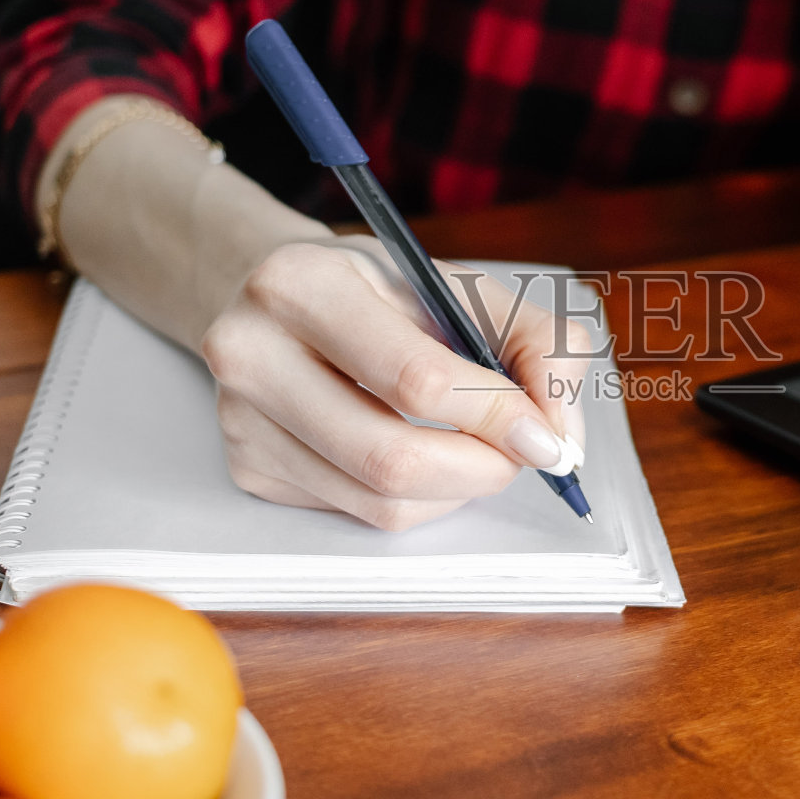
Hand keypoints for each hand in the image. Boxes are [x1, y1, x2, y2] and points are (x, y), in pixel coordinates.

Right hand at [200, 236, 588, 529]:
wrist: (280, 299)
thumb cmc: (380, 293)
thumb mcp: (459, 287)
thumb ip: (535, 342)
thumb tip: (559, 437)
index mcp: (301, 285)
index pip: (415, 378)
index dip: (495, 416)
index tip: (546, 437)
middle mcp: (250, 352)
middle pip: (391, 458)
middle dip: (481, 469)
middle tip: (520, 455)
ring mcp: (240, 419)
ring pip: (378, 502)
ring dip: (455, 490)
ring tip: (476, 450)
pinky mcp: (247, 467)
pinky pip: (357, 513)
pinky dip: (413, 497)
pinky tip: (415, 448)